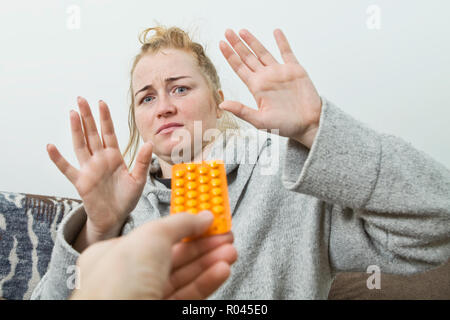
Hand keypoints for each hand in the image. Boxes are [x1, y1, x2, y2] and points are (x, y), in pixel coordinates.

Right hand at [47, 97, 153, 247]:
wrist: (115, 217)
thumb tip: (149, 143)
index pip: (108, 133)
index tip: (101, 102)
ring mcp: (89, 169)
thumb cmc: (127, 198)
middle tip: (81, 99)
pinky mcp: (81, 182)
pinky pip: (67, 168)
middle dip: (87, 117)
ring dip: (76, 130)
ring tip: (72, 113)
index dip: (105, 118)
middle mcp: (100, 159)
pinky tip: (51, 146)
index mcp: (114, 157)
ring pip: (80, 145)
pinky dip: (58, 159)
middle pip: (92, 134)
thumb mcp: (138, 179)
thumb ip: (142, 162)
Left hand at [70, 211, 237, 299]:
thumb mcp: (151, 237)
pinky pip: (189, 296)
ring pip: (184, 277)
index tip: (206, 221)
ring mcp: (146, 298)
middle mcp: (128, 278)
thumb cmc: (117, 287)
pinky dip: (207, 281)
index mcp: (115, 255)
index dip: (184, 226)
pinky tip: (221, 270)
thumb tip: (201, 217)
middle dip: (203, 244)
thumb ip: (179, 223)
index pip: (156, 235)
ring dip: (210, 261)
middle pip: (174, 256)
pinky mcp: (163, 313)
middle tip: (224, 235)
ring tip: (229, 251)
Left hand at [219, 29, 322, 148]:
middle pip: (248, 57)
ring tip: (242, 31)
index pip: (239, 68)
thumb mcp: (260, 121)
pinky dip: (282, 42)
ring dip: (253, 41)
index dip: (230, 56)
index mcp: (256, 88)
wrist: (308, 124)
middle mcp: (266, 78)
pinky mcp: (295, 70)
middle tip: (227, 31)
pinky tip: (276, 32)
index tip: (221, 43)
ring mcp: (280, 72)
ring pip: (263, 52)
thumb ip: (241, 111)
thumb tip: (222, 104)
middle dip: (237, 45)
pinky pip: (287, 52)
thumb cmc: (285, 126)